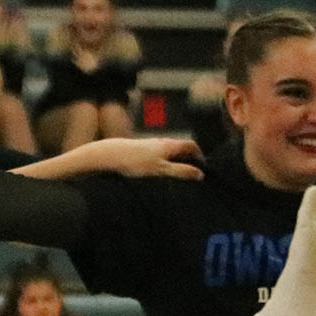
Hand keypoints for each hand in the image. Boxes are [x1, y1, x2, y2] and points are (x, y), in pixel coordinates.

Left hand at [90, 136, 204, 179]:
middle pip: (181, 147)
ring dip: (177, 160)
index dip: (200, 155)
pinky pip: (160, 154)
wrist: (112, 155)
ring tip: (178, 174)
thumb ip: (181, 171)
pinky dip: (166, 161)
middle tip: (193, 172)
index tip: (203, 166)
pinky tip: (160, 172)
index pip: (191, 146)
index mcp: (170, 145)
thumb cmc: (136, 162)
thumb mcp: (162, 170)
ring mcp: (152, 145)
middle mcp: (162, 142)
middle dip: (189, 158)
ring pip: (170, 151)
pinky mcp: (142, 149)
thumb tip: (199, 174)